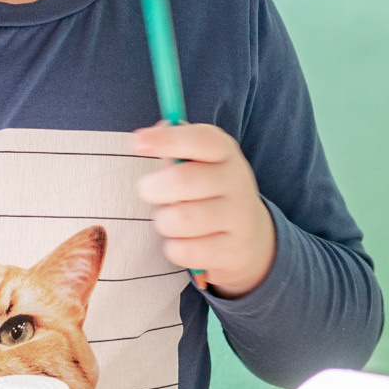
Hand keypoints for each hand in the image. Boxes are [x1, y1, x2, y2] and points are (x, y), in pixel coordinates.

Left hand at [132, 121, 276, 297]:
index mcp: (224, 152)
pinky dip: (174, 248)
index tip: (137, 143)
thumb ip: (174, 146)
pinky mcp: (233, 251)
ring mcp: (238, 218)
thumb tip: (144, 138)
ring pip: (180, 219)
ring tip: (169, 219)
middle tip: (146, 190)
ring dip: (163, 221)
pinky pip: (185, 251)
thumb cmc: (208, 190)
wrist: (250, 236)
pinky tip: (183, 242)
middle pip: (183, 180)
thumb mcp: (199, 162)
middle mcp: (236, 181)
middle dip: (152, 187)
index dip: (167, 139)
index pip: (200, 139)